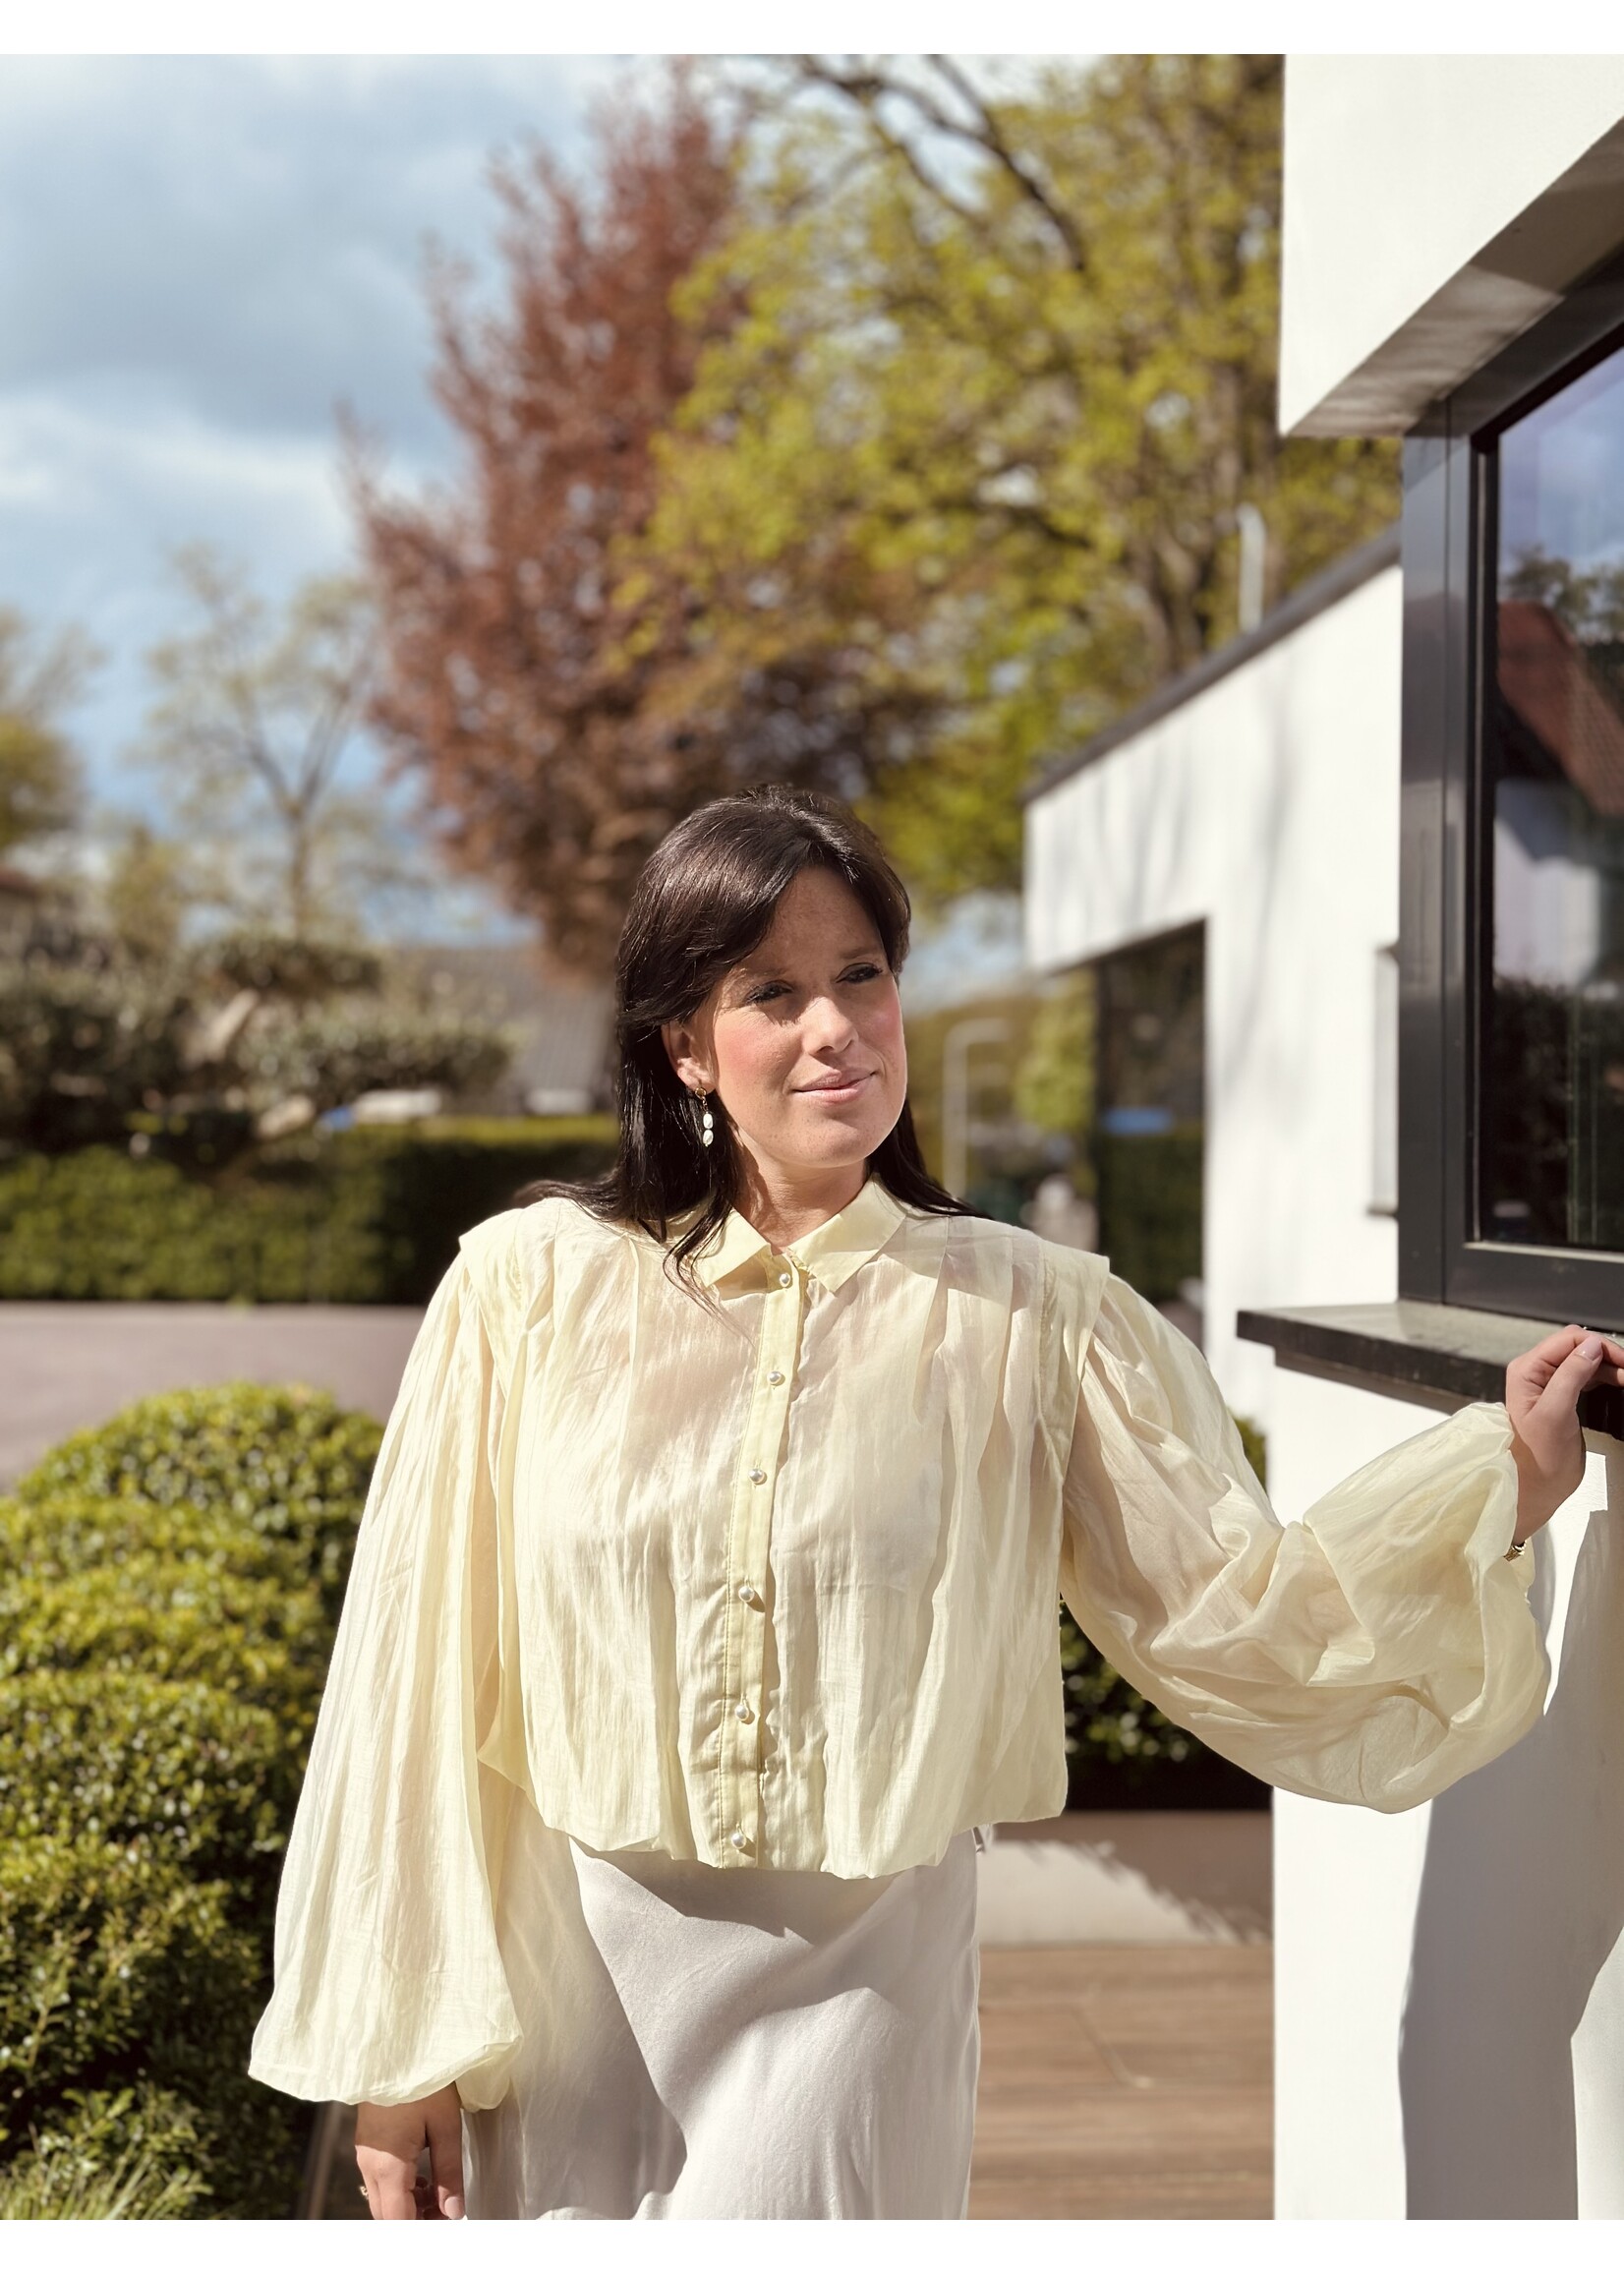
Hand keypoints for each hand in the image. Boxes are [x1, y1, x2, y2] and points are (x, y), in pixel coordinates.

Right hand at [355, 2086, 464, 2219]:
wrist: (394, 2047)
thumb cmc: (423, 2081)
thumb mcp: (446, 2126)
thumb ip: (449, 2173)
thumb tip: (455, 2212)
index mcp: (388, 2166)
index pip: (398, 2221)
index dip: (421, 2231)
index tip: (444, 2227)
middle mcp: (369, 2166)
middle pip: (387, 2215)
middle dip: (415, 2221)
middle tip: (446, 2213)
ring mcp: (364, 2155)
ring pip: (381, 2200)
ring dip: (407, 2207)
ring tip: (438, 2193)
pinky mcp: (366, 2144)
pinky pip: (379, 2181)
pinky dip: (399, 2189)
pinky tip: (422, 2176)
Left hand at [1504, 1326, 1623, 1542]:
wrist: (1533, 1487)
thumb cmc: (1536, 1457)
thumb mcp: (1555, 1413)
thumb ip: (1570, 1375)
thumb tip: (1591, 1345)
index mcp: (1527, 1369)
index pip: (1568, 1339)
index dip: (1598, 1345)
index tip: (1623, 1362)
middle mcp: (1536, 1372)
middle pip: (1578, 1346)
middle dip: (1606, 1354)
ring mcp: (1549, 1384)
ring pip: (1585, 1361)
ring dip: (1609, 1366)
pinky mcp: (1562, 1398)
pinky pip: (1587, 1377)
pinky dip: (1605, 1377)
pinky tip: (1619, 1384)